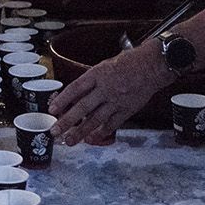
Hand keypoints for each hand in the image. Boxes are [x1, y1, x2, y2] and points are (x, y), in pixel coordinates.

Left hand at [50, 40, 172, 145]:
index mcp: (98, 74)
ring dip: (80, 132)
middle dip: (67, 121)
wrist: (152, 66)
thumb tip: (75, 96)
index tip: (52, 109)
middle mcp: (106, 88)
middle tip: (55, 131)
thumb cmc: (129, 63)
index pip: (76, 88)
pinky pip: (111, 124)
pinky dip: (100, 133)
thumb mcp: (105, 66)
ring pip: (95, 119)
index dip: (63, 99)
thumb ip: (92, 81)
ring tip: (69, 141)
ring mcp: (116, 101)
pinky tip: (92, 139)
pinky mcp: (127, 110)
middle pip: (82, 107)